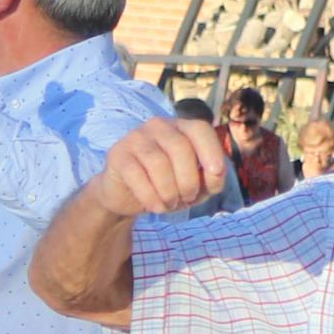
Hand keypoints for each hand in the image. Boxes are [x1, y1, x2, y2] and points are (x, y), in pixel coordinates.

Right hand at [92, 115, 234, 217]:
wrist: (125, 196)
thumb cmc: (166, 187)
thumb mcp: (195, 186)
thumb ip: (211, 180)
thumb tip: (215, 174)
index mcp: (181, 128)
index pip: (199, 129)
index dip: (211, 150)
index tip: (216, 173)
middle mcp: (158, 126)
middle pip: (180, 147)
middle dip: (188, 180)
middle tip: (187, 199)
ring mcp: (135, 138)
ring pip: (158, 162)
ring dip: (169, 191)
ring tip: (170, 204)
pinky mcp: (117, 155)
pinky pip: (137, 175)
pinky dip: (151, 197)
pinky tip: (155, 207)